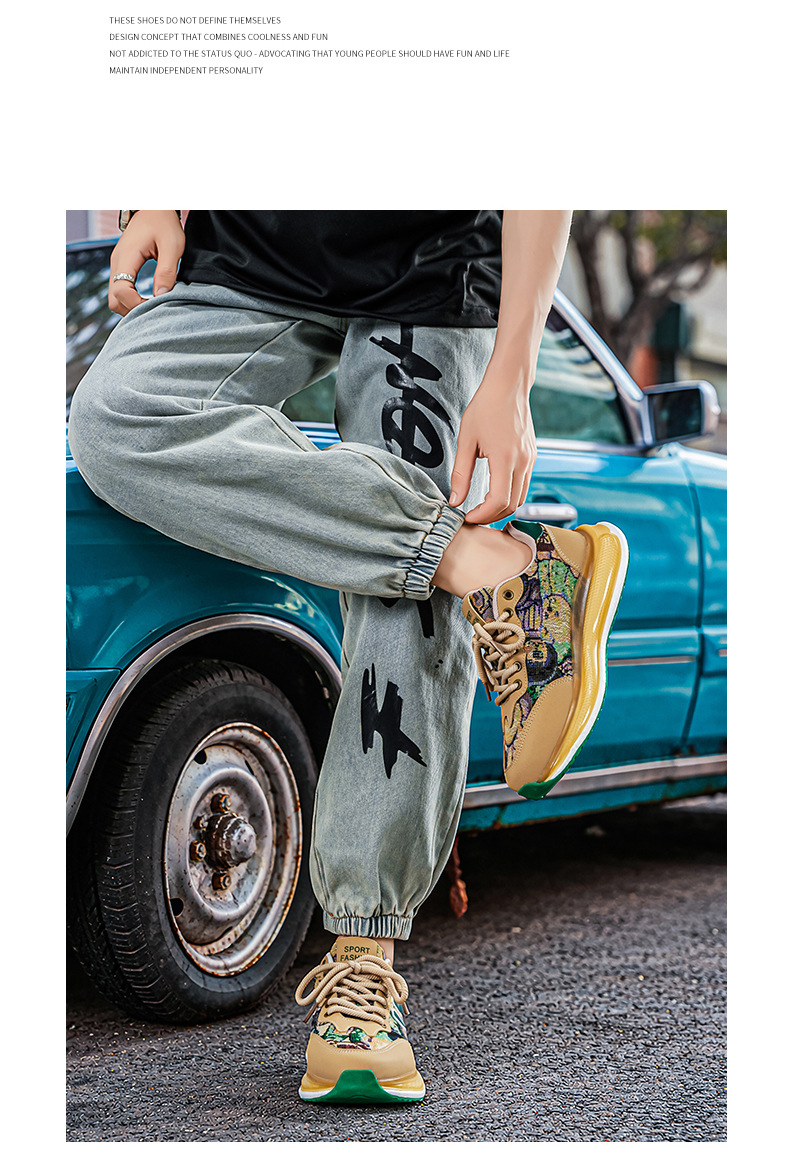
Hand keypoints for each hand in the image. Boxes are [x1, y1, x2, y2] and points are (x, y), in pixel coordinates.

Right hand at [108, 211, 184, 315]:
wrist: (154, 208)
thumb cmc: (164, 223)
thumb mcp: (172, 245)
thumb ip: (167, 270)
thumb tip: (162, 295)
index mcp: (126, 257)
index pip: (121, 291)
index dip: (137, 304)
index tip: (156, 306)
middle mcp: (117, 263)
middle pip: (114, 300)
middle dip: (133, 310)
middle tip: (155, 311)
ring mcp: (117, 266)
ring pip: (115, 298)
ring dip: (132, 307)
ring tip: (153, 306)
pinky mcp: (122, 268)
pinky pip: (121, 291)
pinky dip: (132, 300)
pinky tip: (148, 299)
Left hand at [448, 354, 536, 524]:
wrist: (508, 386)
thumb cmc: (485, 408)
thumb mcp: (466, 440)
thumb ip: (460, 473)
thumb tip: (455, 501)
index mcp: (505, 458)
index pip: (498, 501)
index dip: (482, 515)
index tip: (467, 517)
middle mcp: (522, 462)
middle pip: (512, 505)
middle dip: (491, 516)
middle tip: (472, 516)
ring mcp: (530, 460)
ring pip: (520, 497)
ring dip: (502, 507)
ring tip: (481, 508)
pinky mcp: (532, 457)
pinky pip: (523, 484)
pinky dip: (509, 495)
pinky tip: (493, 492)